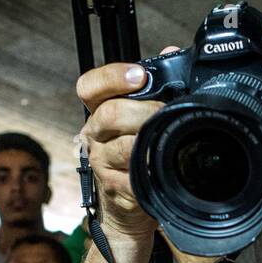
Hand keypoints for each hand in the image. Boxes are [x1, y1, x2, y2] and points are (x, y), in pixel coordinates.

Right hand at [74, 47, 180, 241]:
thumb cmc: (141, 158)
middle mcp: (94, 136)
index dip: (112, 77)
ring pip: (122, 147)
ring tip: (168, 141)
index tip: (139, 76)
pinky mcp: (113, 188)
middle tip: (165, 112)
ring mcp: (101, 163)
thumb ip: (156, 88)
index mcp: (100, 113)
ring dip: (149, 142)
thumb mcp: (146, 121)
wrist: (130, 209)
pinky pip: (131, 178)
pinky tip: (161, 169)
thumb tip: (172, 53)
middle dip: (143, 110)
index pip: (90, 86)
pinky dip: (149, 173)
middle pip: (109, 114)